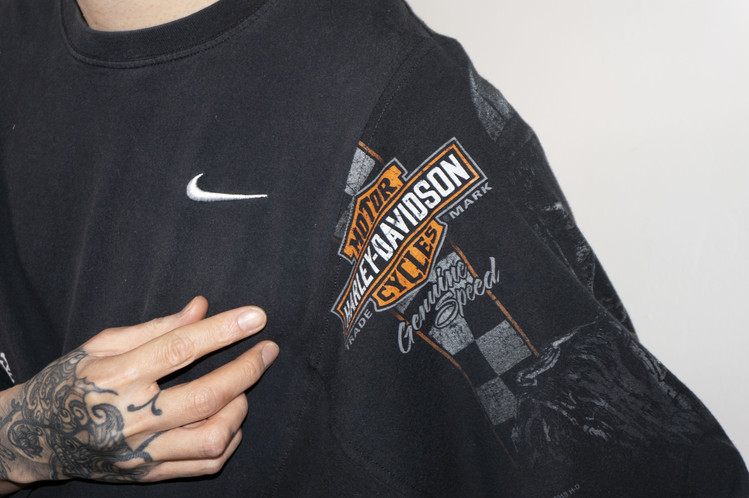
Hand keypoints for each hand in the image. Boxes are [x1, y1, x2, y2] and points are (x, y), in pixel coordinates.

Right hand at [0, 297, 277, 484]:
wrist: (34, 437)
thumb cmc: (70, 381)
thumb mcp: (101, 345)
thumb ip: (156, 327)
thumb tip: (202, 307)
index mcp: (115, 378)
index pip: (178, 349)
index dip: (222, 331)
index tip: (256, 317)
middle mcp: (128, 419)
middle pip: (206, 396)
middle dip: (247, 369)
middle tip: (267, 349)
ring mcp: (140, 452)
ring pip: (212, 437)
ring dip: (239, 409)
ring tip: (241, 389)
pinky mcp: (147, 474)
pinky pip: (205, 464)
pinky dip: (229, 440)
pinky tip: (229, 418)